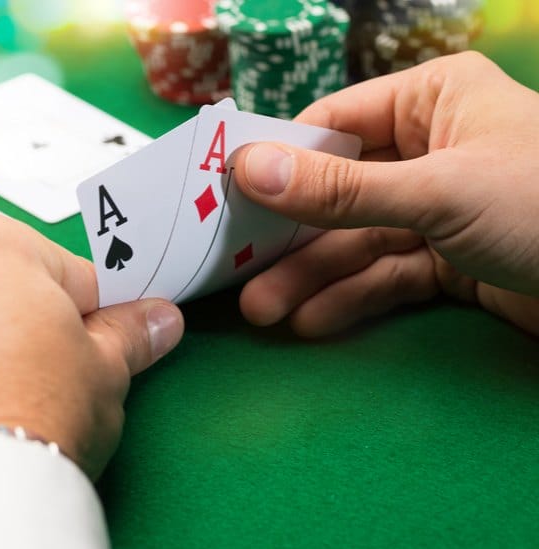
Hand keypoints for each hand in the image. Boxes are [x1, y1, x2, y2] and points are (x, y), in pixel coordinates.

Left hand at [0, 211, 183, 478]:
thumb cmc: (35, 411)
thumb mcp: (105, 368)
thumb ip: (129, 333)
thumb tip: (156, 320)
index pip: (69, 270)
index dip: (95, 312)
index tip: (102, 338)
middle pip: (9, 282)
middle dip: (36, 318)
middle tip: (61, 369)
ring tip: (22, 391)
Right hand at [231, 51, 538, 336]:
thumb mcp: (438, 192)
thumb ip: (340, 189)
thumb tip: (247, 169)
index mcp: (433, 100)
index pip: (334, 124)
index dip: (277, 161)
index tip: (223, 197)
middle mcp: (433, 148)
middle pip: (338, 190)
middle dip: (291, 235)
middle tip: (237, 271)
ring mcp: (442, 208)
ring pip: (358, 239)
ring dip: (312, 276)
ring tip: (264, 311)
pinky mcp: (453, 261)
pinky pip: (389, 275)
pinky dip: (354, 298)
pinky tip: (314, 321)